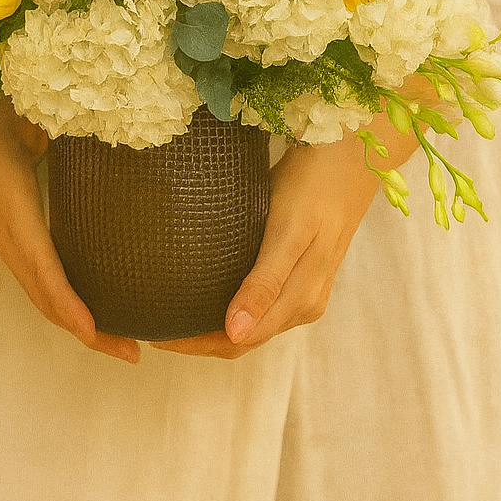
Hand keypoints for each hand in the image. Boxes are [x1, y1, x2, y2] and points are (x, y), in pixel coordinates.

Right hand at [0, 0, 139, 364]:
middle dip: (88, 329)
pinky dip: (56, 289)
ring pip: (36, 285)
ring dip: (73, 313)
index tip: (100, 336)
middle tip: (133, 353)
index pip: (44, 273)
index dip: (71, 308)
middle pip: (44, 295)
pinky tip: (83, 292)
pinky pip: (29, 265)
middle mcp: (0, 229)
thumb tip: (83, 133)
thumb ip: (49, 129)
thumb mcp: (18, 113)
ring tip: (118, 333)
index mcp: (10, 207)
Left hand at [151, 114, 418, 359]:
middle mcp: (302, 305)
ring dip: (211, 324)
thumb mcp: (289, 232)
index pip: (237, 342)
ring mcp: (303, 290)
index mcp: (300, 301)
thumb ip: (265, 283)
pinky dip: (228, 304)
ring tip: (169, 307)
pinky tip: (203, 287)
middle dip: (197, 339)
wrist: (350, 156)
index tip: (152, 333)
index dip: (195, 344)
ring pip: (249, 324)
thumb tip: (235, 335)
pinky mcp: (300, 272)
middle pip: (241, 339)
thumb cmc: (315, 187)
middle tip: (150, 323)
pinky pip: (259, 303)